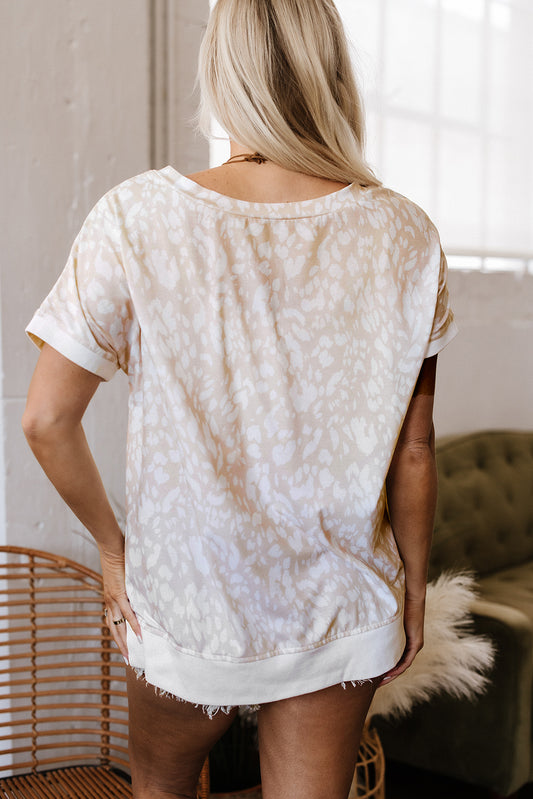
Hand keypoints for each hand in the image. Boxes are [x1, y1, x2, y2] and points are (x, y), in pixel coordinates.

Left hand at [99, 543, 141, 662]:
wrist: (111, 547)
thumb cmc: (118, 557)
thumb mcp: (123, 576)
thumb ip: (129, 584)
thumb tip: (140, 588)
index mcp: (110, 599)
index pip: (112, 622)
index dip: (117, 635)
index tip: (124, 647)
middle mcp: (109, 602)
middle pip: (114, 629)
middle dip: (121, 645)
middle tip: (128, 659)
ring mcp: (113, 599)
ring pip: (118, 626)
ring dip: (125, 641)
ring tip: (131, 655)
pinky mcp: (120, 593)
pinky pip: (128, 614)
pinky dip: (133, 625)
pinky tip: (140, 635)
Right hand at [376, 593, 424, 684]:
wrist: (411, 596)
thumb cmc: (396, 602)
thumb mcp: (385, 618)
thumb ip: (378, 624)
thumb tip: (361, 623)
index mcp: (401, 639)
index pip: (391, 657)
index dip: (382, 667)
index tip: (371, 673)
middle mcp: (408, 644)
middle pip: (397, 664)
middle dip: (386, 675)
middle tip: (374, 683)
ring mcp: (414, 645)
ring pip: (402, 665)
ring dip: (391, 675)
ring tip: (380, 682)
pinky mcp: (416, 643)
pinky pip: (407, 661)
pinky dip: (398, 669)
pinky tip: (389, 674)